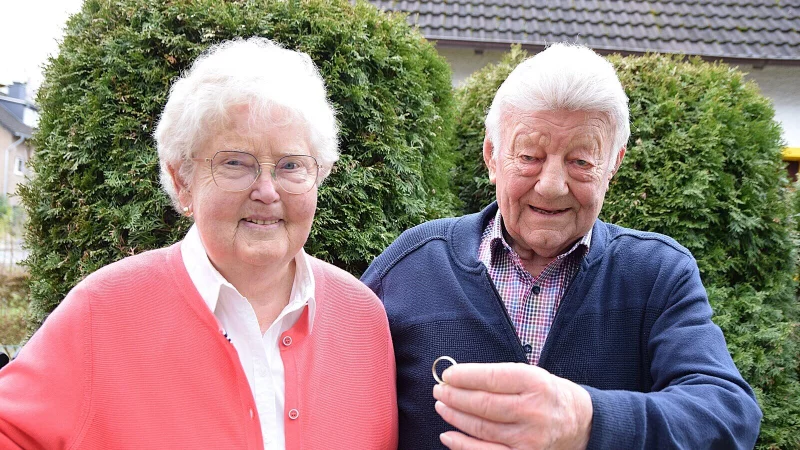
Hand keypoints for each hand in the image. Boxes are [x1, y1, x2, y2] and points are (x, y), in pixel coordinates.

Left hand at [432, 362, 592, 449]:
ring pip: (480, 427)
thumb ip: (497, 377)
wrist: (580, 423)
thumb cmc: (548, 394)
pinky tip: (448, 435)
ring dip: (454, 416)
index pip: (489, 378)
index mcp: (535, 383)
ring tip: (442, 406)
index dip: (463, 376)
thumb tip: (457, 378)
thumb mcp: (531, 375)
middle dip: (454, 396)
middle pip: (482, 404)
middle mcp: (533, 411)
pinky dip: (462, 444)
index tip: (447, 374)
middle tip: (439, 390)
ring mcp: (529, 438)